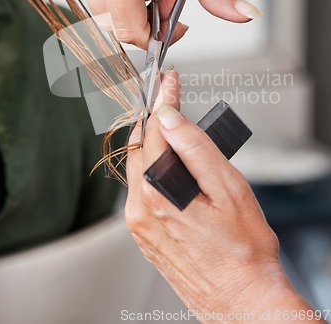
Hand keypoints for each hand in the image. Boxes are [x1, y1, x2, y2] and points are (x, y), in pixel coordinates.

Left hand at [125, 71, 315, 320]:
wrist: (241, 299)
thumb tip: (169, 117)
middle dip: (153, 116)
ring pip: (137, 166)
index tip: (169, 81)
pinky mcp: (144, 234)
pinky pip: (141, 188)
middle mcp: (140, 208)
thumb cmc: (243, 250)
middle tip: (167, 95)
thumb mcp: (228, 188)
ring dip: (153, 140)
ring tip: (172, 123)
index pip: (155, 129)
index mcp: (158, 193)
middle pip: (139, 146)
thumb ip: (195, 148)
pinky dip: (152, 166)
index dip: (163, 100)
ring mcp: (139, 224)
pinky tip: (170, 161)